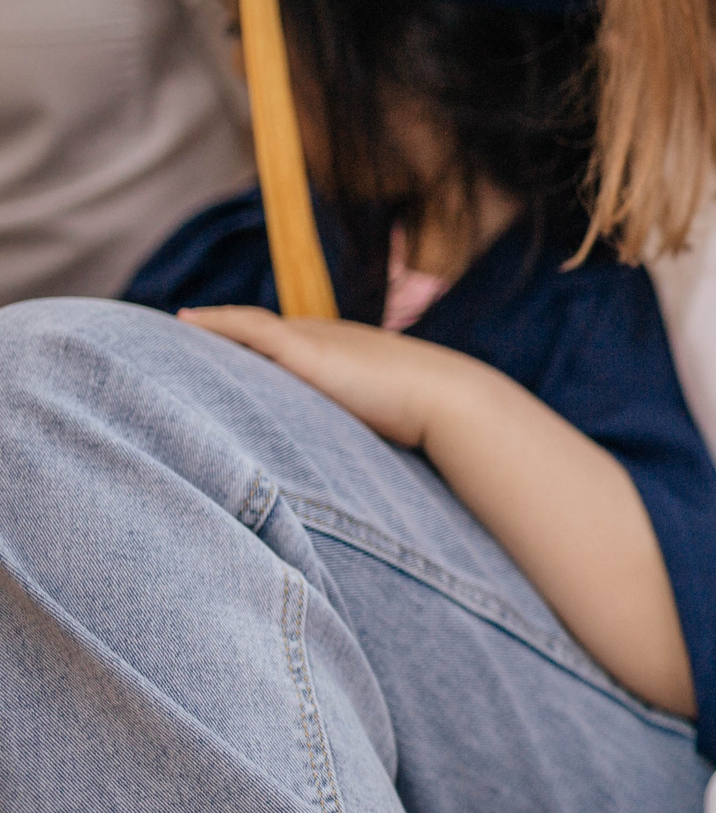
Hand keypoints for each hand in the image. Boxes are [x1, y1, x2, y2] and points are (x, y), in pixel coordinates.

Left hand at [179, 306, 489, 449]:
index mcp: (344, 357)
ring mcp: (317, 339)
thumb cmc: (427, 424)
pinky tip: (187, 321)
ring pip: (249, 329)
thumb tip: (355, 492)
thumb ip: (359, 439)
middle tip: (177, 346)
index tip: (219, 361)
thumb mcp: (382, 429)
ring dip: (212, 331)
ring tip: (170, 334)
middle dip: (222, 339)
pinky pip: (249, 327)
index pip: (285, 348)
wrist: (448, 401)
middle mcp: (327, 339)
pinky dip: (218, 322)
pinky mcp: (306, 346)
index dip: (250, 352)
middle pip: (260, 335)